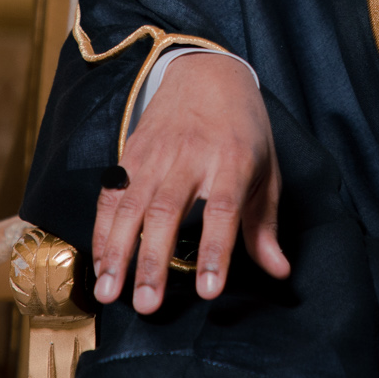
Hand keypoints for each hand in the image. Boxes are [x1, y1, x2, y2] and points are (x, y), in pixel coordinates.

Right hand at [91, 52, 289, 313]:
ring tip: (108, 292)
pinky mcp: (130, 154)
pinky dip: (102, 230)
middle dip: (152, 261)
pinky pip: (111, 196)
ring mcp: (155, 155)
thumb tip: (279, 271)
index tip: (208, 291)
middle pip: (167, 212)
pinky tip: (99, 263)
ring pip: (131, 206)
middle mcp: (190, 157)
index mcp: (232, 161)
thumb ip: (265, 224)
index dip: (214, 251)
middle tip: (145, 305)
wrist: (206, 72)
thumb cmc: (243, 128)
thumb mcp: (267, 169)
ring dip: (117, 252)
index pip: (222, 210)